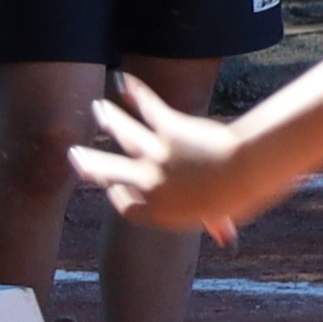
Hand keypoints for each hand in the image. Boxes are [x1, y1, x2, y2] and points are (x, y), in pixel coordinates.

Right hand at [70, 81, 273, 237]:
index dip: (118, 197)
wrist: (246, 171)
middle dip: (91, 163)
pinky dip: (136, 93)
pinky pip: (148, 108)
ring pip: (124, 134)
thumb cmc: (240, 197)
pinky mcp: (169, 129)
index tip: (113, 189)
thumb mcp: (224, 215)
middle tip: (76, 155)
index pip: (128, 207)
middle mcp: (151, 184)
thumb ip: (217, 224)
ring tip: (99, 108)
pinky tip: (124, 81)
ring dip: (110, 120)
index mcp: (161, 212)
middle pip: (110, 172)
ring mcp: (156, 155)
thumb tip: (227, 240)